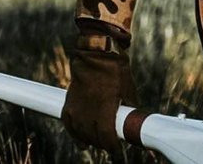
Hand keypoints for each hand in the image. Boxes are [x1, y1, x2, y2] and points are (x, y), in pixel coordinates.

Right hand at [61, 30, 135, 151]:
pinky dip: (73, 131)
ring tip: (96, 142)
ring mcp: (77, 105)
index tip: (118, 153)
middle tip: (110, 145)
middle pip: (94, 138)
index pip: (107, 138)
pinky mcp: (70, 100)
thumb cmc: (115, 68)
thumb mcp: (128, 89)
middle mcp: (89, 110)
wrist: (97, 49)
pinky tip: (79, 138)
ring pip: (80, 132)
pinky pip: (68, 122)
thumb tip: (134, 119)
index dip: (113, 149)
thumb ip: (129, 107)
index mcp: (105, 108)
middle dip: (103, 144)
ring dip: (88, 140)